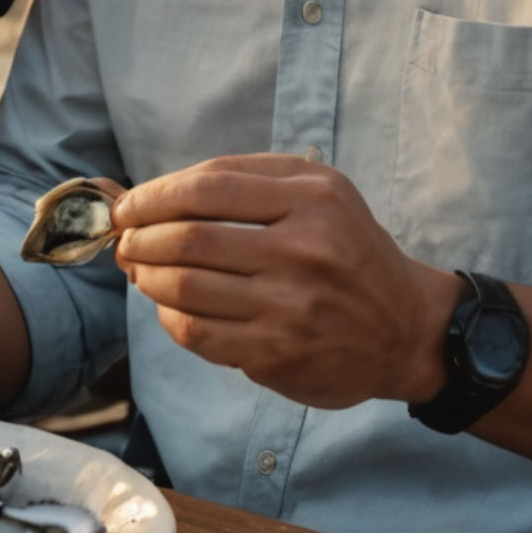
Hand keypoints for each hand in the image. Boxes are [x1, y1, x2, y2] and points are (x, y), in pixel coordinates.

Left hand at [113, 156, 460, 409]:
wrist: (406, 328)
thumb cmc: (349, 248)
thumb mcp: (318, 189)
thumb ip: (243, 177)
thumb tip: (156, 191)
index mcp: (311, 200)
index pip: (206, 190)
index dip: (153, 196)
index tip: (127, 205)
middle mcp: (303, 252)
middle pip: (188, 240)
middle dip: (140, 238)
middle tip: (125, 240)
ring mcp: (290, 309)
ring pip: (185, 288)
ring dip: (146, 276)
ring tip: (138, 269)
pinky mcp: (278, 354)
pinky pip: (198, 333)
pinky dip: (169, 316)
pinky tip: (168, 305)